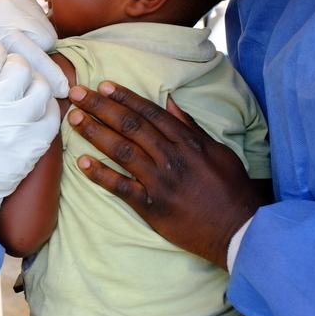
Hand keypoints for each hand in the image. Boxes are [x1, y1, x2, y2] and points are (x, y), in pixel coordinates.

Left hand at [0, 0, 66, 96]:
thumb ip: (7, 75)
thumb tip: (40, 88)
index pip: (31, 53)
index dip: (48, 74)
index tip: (62, 90)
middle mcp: (9, 6)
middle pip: (47, 41)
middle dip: (41, 56)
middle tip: (22, 64)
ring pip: (48, 31)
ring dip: (40, 45)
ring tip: (18, 48)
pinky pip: (44, 21)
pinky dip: (36, 33)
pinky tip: (20, 36)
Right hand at [0, 43, 59, 223]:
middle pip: (19, 67)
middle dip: (15, 65)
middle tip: (11, 74)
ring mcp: (19, 127)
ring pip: (41, 86)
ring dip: (34, 84)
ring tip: (26, 91)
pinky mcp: (36, 143)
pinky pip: (53, 113)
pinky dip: (47, 107)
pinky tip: (37, 110)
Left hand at [67, 81, 268, 268]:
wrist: (240, 230)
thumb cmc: (230, 188)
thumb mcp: (218, 151)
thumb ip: (190, 126)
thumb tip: (170, 101)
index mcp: (188, 142)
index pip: (149, 113)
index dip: (124, 97)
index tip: (102, 86)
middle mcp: (171, 158)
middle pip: (129, 126)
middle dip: (100, 106)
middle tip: (77, 93)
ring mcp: (160, 182)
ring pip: (121, 150)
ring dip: (95, 132)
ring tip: (74, 118)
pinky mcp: (152, 206)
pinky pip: (120, 187)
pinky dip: (100, 174)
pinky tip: (81, 161)